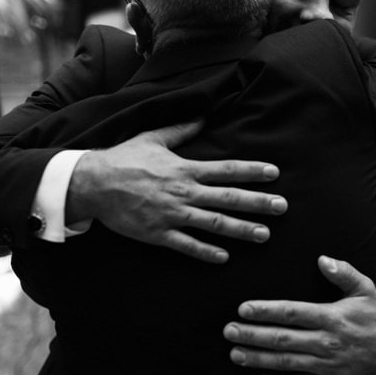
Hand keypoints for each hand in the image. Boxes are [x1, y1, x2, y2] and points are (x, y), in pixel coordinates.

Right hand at [68, 122, 285, 263]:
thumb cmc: (122, 159)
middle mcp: (183, 192)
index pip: (226, 170)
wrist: (93, 183)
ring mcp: (172, 214)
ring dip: (241, 229)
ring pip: (213, 224)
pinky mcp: (158, 233)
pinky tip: (224, 257)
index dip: (252, 171)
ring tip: (264, 234)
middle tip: (282, 207)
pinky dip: (206, 252)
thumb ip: (180, 130)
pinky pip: (187, 245)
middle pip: (228, 198)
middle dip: (258, 202)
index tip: (274, 174)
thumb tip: (203, 117)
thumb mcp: (152, 138)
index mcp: (184, 169)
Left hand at [223, 256, 375, 374]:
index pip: (292, 313)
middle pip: (283, 339)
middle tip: (229, 331)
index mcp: (332, 317)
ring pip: (286, 362)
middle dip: (253, 335)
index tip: (243, 309)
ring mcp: (327, 364)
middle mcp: (327, 342)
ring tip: (235, 354)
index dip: (266, 311)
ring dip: (258, 359)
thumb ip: (344, 273)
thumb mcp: (365, 289)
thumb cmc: (373, 316)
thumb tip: (322, 258)